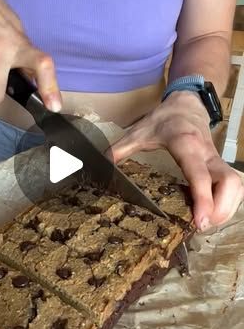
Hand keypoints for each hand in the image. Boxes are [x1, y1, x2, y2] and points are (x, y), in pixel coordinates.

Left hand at [106, 91, 243, 230]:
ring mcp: (217, 160)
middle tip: (201, 226)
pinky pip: (234, 186)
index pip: (200, 175)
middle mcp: (207, 154)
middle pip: (229, 184)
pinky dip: (228, 203)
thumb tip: (99, 166)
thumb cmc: (165, 118)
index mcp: (186, 145)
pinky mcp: (221, 165)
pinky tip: (211, 213)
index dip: (203, 199)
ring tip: (205, 223)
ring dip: (227, 209)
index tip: (199, 221)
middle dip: (220, 210)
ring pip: (237, 186)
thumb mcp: (139, 131)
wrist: (188, 102)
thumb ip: (119, 149)